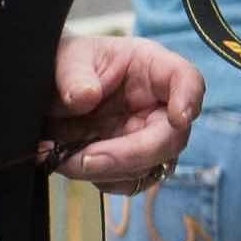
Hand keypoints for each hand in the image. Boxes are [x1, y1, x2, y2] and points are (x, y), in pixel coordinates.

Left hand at [42, 33, 200, 190]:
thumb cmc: (69, 63)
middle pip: (172, 137)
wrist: (52, 91)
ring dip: (109, 171)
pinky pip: (132, 182)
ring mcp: (147, 136)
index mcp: (151, 68)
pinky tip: (74, 165)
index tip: (178, 118)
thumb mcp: (66, 58)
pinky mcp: (132, 161)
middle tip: (88, 158)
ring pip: (152, 166)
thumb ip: (74, 75)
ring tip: (65, 159)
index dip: (189, 99)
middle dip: (131, 154)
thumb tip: (85, 96)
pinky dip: (103, 180)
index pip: (186, 79)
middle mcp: (157, 105)